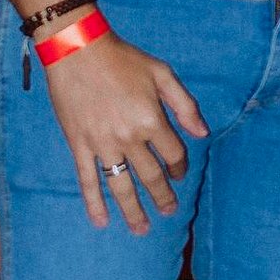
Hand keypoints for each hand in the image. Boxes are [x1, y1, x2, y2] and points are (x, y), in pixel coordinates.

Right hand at [42, 28, 208, 233]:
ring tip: (141, 229)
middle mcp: (129, 138)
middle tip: (169, 212)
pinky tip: (101, 221)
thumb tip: (203, 133)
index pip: (173, 155)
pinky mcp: (79, 145)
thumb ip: (184, 104)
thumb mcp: (162, 73)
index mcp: (151, 120)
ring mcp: (102, 145)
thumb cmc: (122, 58)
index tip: (179, 172)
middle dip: (162, 197)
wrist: (77, 50)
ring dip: (133, 210)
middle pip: (150, 177)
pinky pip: (87, 179)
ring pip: (121, 186)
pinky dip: (94, 203)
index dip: (179, 166)